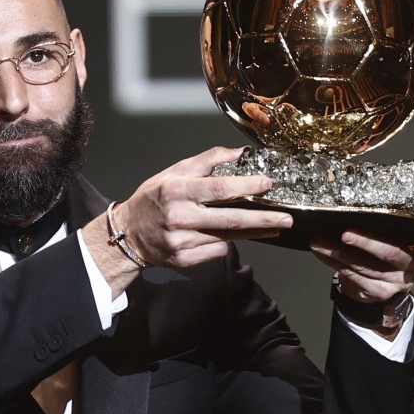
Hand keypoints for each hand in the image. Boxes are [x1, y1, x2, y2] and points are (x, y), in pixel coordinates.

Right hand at [109, 147, 293, 267]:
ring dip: (252, 232)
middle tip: (286, 219)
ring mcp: (181, 242)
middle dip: (262, 219)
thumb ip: (205, 162)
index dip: (245, 186)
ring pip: (226, 238)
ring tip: (272, 227)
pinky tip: (229, 237)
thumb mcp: (172, 172)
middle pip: (229, 219)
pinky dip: (225, 243)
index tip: (267, 184)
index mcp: (176, 191)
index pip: (217, 188)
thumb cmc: (152, 200)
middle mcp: (179, 217)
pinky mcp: (183, 260)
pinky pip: (215, 251)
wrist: (127, 235)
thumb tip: (238, 154)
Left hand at [309, 230, 413, 304]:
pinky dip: (332, 262)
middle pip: (390, 252)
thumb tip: (352, 209)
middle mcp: (413, 265)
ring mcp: (397, 282)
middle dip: (365, 242)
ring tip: (318, 241)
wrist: (376, 289)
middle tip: (344, 233)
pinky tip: (320, 253)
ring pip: (365, 265)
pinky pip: (352, 275)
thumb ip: (385, 229)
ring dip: (337, 252)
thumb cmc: (381, 256)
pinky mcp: (379, 292)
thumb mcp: (390, 241)